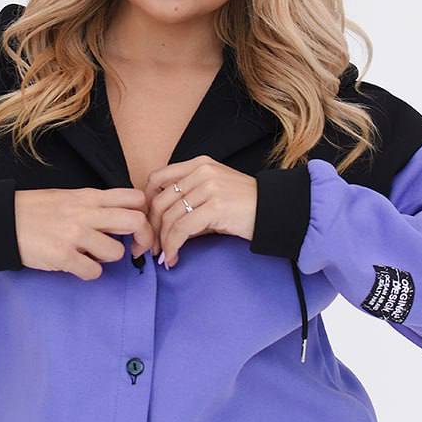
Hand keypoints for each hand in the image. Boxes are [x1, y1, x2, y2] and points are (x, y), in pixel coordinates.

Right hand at [14, 188, 154, 278]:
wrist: (2, 221)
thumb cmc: (35, 210)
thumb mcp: (68, 197)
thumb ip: (95, 205)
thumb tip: (121, 219)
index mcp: (89, 197)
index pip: (134, 198)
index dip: (144, 214)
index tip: (138, 226)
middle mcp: (86, 213)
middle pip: (136, 222)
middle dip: (143, 239)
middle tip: (135, 249)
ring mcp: (75, 235)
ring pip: (116, 252)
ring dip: (108, 258)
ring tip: (92, 255)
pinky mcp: (63, 256)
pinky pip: (94, 272)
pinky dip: (89, 273)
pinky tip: (77, 266)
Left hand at [143, 156, 257, 267]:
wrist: (275, 211)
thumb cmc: (245, 207)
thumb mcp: (213, 194)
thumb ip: (188, 201)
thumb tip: (160, 226)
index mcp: (199, 164)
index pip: (157, 179)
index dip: (147, 204)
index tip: (146, 224)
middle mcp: (202, 171)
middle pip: (160, 201)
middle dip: (151, 229)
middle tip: (150, 248)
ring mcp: (209, 187)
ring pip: (169, 217)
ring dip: (163, 242)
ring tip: (164, 256)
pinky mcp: (215, 206)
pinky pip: (182, 229)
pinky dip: (173, 246)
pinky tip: (174, 257)